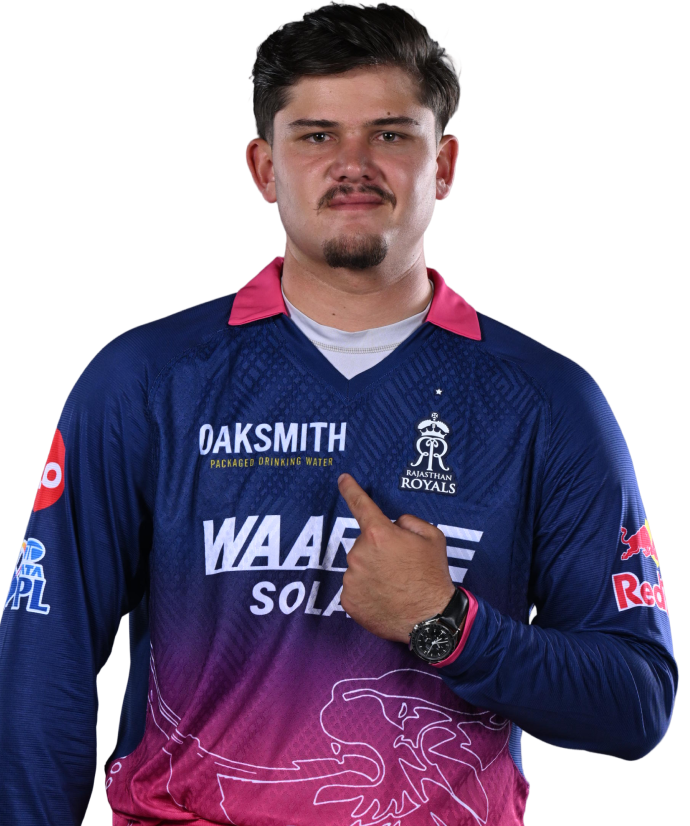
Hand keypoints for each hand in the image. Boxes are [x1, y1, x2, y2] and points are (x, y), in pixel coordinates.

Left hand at [337, 473, 456, 643]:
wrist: (430, 618)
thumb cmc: (432, 575)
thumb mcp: (433, 537)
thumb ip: (409, 522)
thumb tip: (394, 525)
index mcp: (379, 533)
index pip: (361, 505)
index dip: (351, 489)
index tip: (342, 479)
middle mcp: (359, 553)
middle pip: (365, 543)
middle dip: (379, 550)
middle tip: (400, 566)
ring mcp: (351, 578)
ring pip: (358, 566)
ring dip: (372, 571)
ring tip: (394, 585)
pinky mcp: (348, 600)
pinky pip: (354, 588)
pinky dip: (367, 591)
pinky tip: (384, 598)